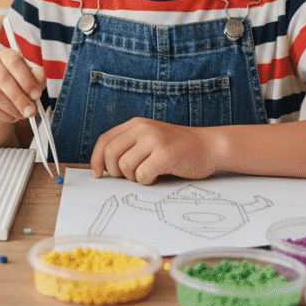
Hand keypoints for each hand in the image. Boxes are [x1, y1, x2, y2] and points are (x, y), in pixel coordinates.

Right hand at [0, 49, 45, 125]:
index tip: (36, 94)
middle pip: (2, 78)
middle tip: (30, 110)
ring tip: (21, 114)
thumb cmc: (16, 86)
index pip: (14, 61)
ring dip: (12, 108)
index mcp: (5, 54)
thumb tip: (39, 77)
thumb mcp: (31, 80)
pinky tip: (11, 116)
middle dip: (19, 97)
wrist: (0, 103)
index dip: (27, 79)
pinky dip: (3, 116)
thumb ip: (37, 77)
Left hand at [90, 118, 218, 183]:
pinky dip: (147, 181)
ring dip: (134, 177)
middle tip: (129, 176)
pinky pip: (142, 175)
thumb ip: (129, 146)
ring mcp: (154, 140)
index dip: (96, 159)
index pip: (105, 140)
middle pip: (111, 155)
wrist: (210, 146)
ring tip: (148, 173)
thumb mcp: (150, 138)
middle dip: (115, 172)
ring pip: (125, 167)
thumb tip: (103, 168)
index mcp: (136, 124)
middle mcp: (143, 128)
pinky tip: (157, 176)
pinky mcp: (165, 154)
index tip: (97, 174)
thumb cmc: (177, 148)